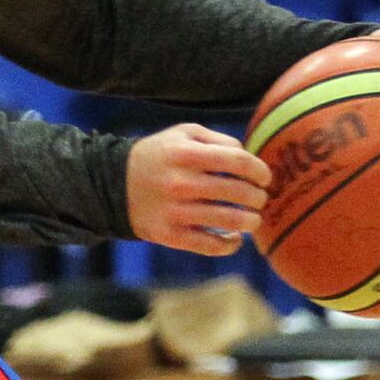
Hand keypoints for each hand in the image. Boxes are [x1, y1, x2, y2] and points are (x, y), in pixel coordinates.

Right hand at [126, 123, 274, 255]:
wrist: (113, 185)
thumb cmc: (158, 156)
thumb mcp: (182, 134)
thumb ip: (217, 139)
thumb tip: (248, 156)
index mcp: (186, 154)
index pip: (238, 161)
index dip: (259, 170)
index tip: (265, 178)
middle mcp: (181, 183)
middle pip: (238, 192)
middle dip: (258, 197)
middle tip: (260, 199)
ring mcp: (175, 211)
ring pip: (230, 221)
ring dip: (250, 222)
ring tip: (253, 219)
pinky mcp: (170, 235)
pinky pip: (210, 245)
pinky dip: (230, 244)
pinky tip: (234, 238)